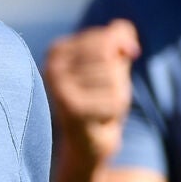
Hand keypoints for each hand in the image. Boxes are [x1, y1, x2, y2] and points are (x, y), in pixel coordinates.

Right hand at [43, 19, 140, 163]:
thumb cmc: (100, 99)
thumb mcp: (113, 64)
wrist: (87, 144)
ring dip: (117, 96)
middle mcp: (52, 66)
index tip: (104, 77)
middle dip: (117, 77)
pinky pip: (113, 100)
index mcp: (58, 50)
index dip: (120, 55)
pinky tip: (99, 120)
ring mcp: (58, 88)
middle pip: (109, 56)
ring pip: (113, 78)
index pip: (106, 37)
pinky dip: (114, 112)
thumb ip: (120, 39)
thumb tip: (128, 41)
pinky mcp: (70, 110)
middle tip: (102, 96)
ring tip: (100, 108)